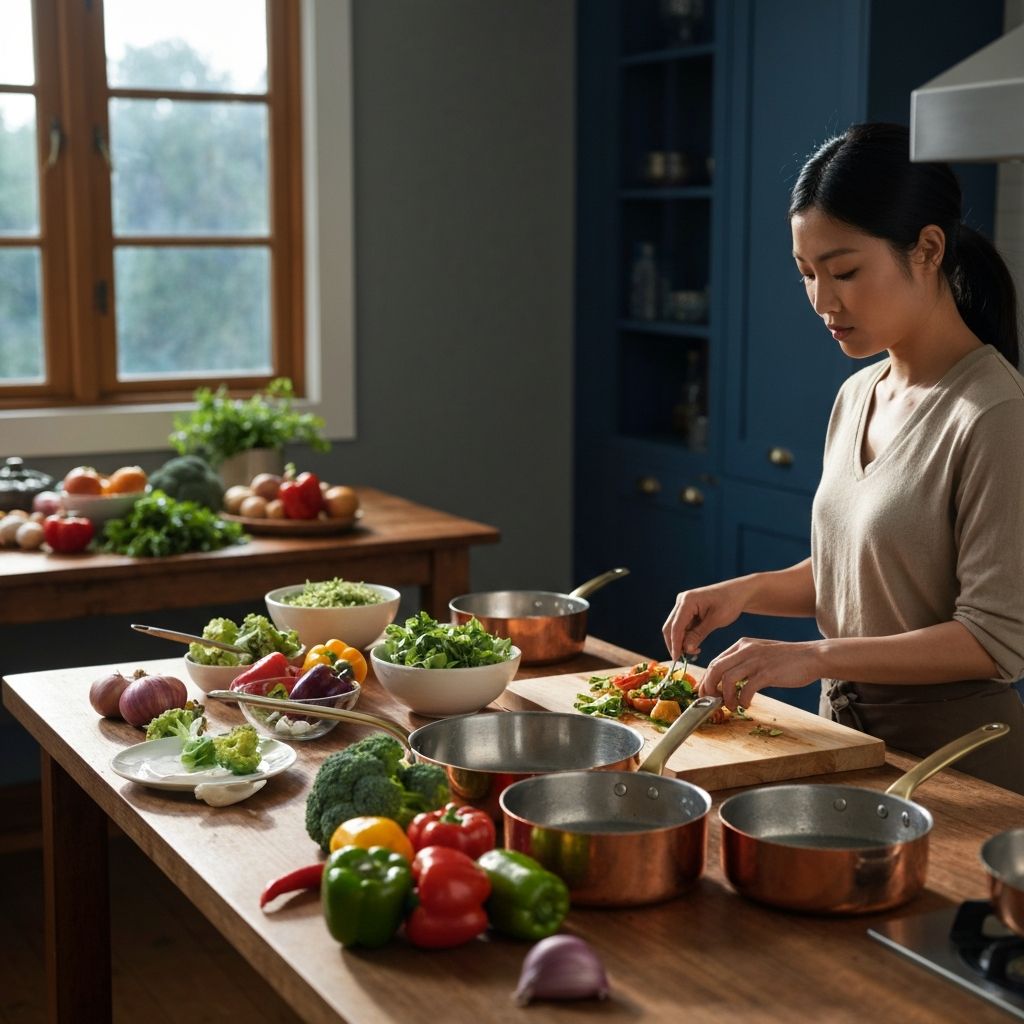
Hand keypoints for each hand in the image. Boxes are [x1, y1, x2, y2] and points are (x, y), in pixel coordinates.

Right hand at [662, 579, 748, 661]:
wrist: (738, 593)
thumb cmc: (730, 603)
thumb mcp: (716, 620)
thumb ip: (699, 634)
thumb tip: (686, 649)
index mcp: (687, 601)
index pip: (675, 626)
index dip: (674, 643)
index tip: (676, 659)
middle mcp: (681, 601)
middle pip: (670, 627)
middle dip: (675, 644)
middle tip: (683, 659)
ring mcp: (683, 605)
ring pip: (675, 628)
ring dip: (681, 642)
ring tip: (694, 652)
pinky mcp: (687, 610)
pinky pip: (682, 627)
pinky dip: (686, 637)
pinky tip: (695, 645)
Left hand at [697, 637, 821, 710]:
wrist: (812, 656)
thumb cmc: (787, 659)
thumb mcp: (760, 654)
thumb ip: (744, 663)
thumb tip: (728, 682)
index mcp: (742, 645)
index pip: (715, 661)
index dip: (706, 680)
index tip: (705, 694)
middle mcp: (745, 650)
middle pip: (715, 669)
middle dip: (709, 688)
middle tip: (712, 702)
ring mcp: (756, 660)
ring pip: (727, 679)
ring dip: (726, 697)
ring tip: (731, 706)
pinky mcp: (767, 672)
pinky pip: (746, 689)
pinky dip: (742, 700)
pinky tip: (747, 705)